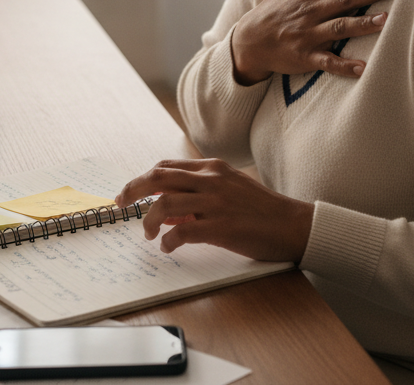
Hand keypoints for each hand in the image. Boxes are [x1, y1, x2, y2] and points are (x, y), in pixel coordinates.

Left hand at [115, 159, 312, 261]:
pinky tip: (168, 247)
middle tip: (120, 204)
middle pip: (158, 177)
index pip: (167, 166)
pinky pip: (183, 231)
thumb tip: (166, 210)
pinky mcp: (222, 227)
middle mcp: (211, 179)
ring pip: (165, 202)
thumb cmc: (261, 210)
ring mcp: (216, 202)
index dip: (142, 178)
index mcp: (212, 168)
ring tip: (148, 234)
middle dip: (133, 190)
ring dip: (148, 219)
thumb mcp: (229, 191)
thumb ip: (199, 194)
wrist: (293, 224)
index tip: (129, 193)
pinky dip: (168, 240)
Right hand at [231, 0, 395, 83]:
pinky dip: (343, 66)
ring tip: (385, 20)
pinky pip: (326, 62)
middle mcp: (311, 9)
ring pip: (338, 28)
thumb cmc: (275, 5)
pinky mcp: (305, 56)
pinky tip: (362, 68)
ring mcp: (308, 34)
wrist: (251, 39)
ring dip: (361, 25)